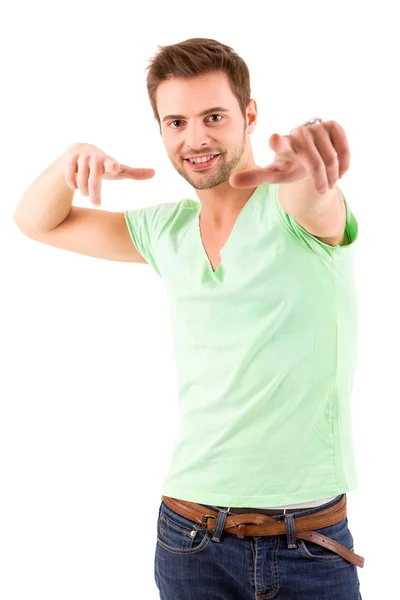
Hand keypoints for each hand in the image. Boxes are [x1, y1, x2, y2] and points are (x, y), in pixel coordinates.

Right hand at [63, 143, 154, 206]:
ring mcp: (81, 157)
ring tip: (86, 194)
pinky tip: (76, 187)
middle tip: (97, 203)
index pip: (111, 163)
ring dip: (84, 191)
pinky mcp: (69, 158)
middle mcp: (95, 156)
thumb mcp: (118, 170)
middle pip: (94, 180)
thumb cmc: (102, 165)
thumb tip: (155, 173)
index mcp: (108, 160)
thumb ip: (134, 173)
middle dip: (95, 195)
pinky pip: (70, 177)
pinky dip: (73, 185)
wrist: (77, 151)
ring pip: (81, 181)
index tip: (115, 167)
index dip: (112, 165)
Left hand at [229, 120, 349, 193]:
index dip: (277, 142)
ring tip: (329, 181)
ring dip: (332, 173)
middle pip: (313, 161)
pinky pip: (343, 146)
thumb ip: (254, 177)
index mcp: (282, 145)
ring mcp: (316, 127)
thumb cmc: (288, 166)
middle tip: (322, 188)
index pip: (279, 143)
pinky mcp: (332, 125)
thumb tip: (231, 181)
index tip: (272, 139)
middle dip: (319, 178)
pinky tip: (340, 170)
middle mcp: (298, 133)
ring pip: (330, 157)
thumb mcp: (273, 174)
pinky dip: (344, 161)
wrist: (308, 155)